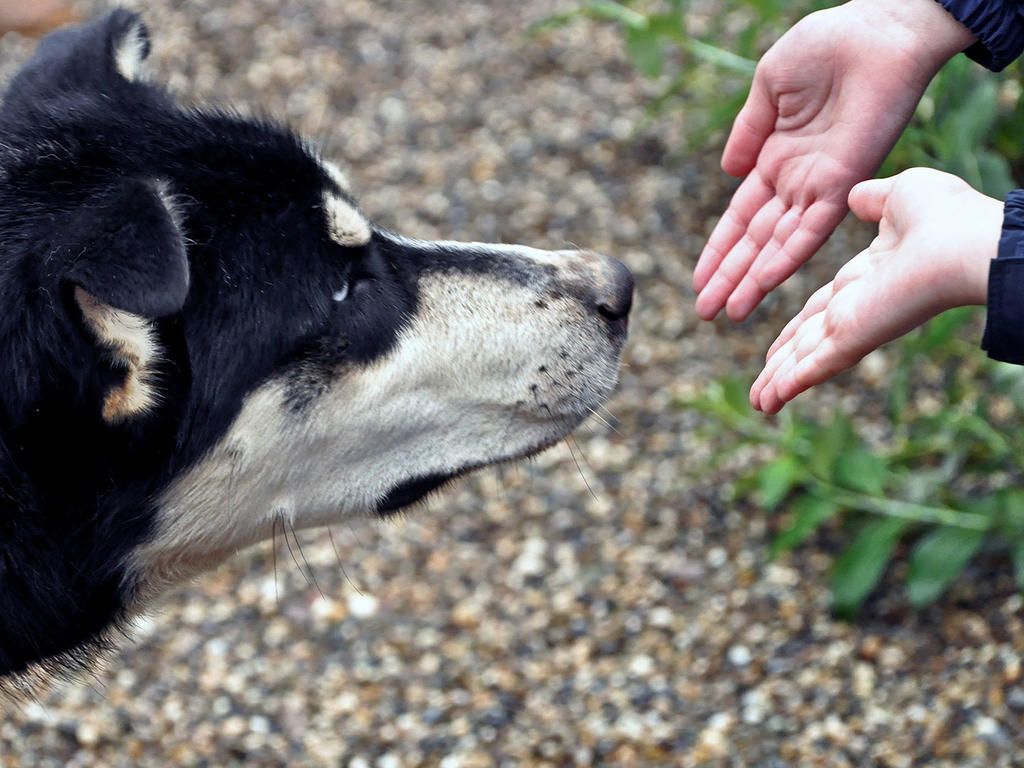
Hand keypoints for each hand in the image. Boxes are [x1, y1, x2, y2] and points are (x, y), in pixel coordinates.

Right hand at [693, 0, 975, 321]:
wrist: (878, 32)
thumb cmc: (827, 46)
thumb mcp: (769, 86)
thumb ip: (748, 132)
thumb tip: (729, 173)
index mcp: (775, 159)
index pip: (740, 216)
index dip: (718, 248)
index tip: (699, 280)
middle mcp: (795, 181)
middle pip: (754, 241)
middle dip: (728, 276)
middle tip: (705, 311)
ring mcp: (818, 186)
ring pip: (777, 246)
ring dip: (751, 280)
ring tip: (728, 312)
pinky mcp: (843, 183)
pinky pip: (811, 230)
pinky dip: (786, 257)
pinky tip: (764, 282)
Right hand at [750, 169, 1001, 413]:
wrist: (964, 241)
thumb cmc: (946, 216)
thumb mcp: (900, 196)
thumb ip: (873, 200)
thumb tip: (857, 195)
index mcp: (868, 277)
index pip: (822, 309)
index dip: (797, 327)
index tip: (778, 344)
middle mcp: (858, 307)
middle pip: (809, 342)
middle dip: (783, 363)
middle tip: (764, 387)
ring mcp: (856, 325)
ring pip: (807, 360)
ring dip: (780, 382)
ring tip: (760, 404)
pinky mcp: (855, 338)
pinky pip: (815, 366)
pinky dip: (791, 384)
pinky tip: (771, 399)